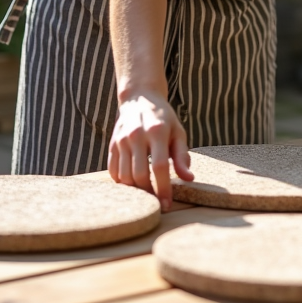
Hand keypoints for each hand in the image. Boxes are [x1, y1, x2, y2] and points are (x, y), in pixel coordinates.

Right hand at [109, 90, 193, 210]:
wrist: (139, 98)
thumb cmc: (163, 118)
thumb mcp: (178, 132)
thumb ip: (182, 156)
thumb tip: (189, 178)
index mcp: (156, 132)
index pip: (159, 167)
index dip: (163, 188)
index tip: (167, 204)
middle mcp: (136, 136)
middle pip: (139, 174)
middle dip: (149, 193)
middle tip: (157, 203)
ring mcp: (121, 140)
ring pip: (124, 176)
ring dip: (135, 190)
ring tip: (146, 195)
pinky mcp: (112, 144)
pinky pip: (113, 171)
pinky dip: (122, 182)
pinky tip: (133, 185)